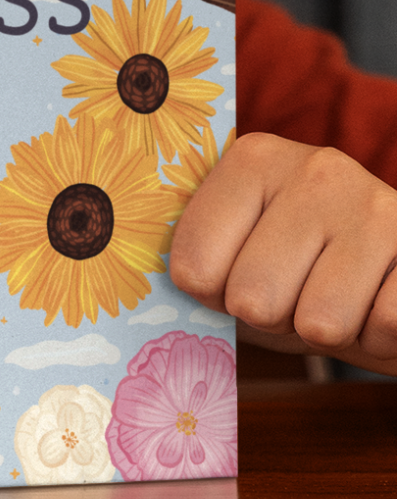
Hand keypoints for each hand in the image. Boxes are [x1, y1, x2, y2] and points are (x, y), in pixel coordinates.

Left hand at [170, 131, 396, 374]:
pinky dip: (379, 338)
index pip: (192, 268)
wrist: (394, 280)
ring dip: (330, 331)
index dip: (215, 295)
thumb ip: (193, 261)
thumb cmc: (301, 273)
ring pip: (318, 323)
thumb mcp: (239, 255)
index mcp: (253, 160)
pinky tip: (380, 302)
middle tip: (299, 292)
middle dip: (275, 317)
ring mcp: (375, 206)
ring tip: (343, 297)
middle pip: (252, 300)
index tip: (240, 274)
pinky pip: (383, 328)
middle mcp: (316, 168)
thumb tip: (128, 286)